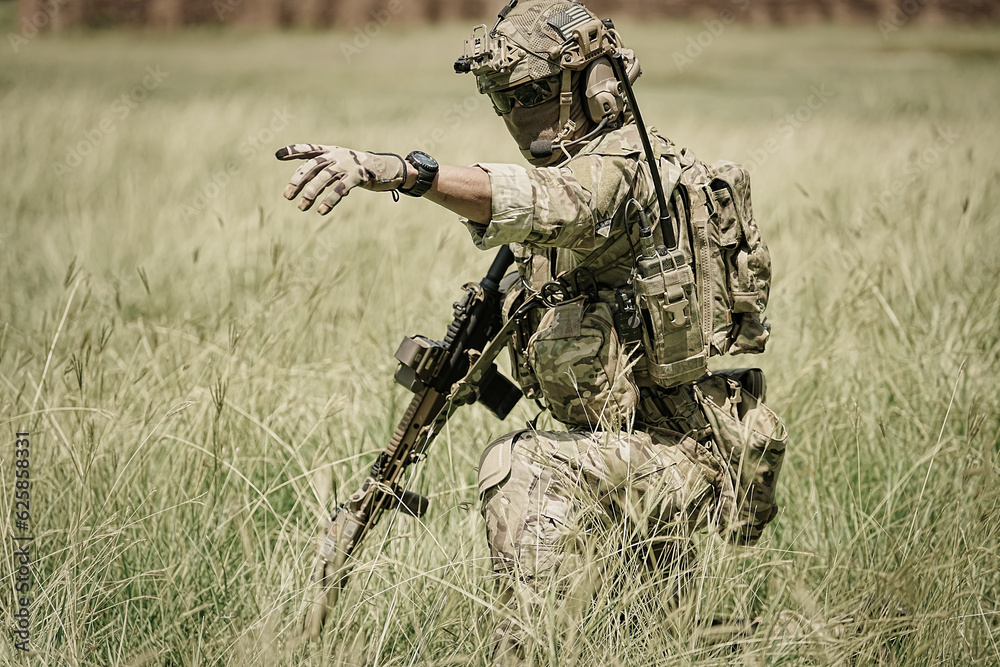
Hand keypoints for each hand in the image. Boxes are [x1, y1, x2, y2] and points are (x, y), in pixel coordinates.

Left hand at [275, 144, 405, 214]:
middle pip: (313, 166)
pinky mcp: (359, 175)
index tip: (278, 155)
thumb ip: (324, 174)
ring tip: (301, 207)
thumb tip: (304, 191)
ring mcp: (348, 164)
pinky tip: (321, 210)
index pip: (309, 150)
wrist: (385, 169)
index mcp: (331, 152)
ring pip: (325, 177)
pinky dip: (330, 199)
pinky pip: (341, 188)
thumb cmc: (358, 170)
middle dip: (298, 180)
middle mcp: (337, 155)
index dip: (294, 151)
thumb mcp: (340, 168)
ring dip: (312, 192)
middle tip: (287, 196)